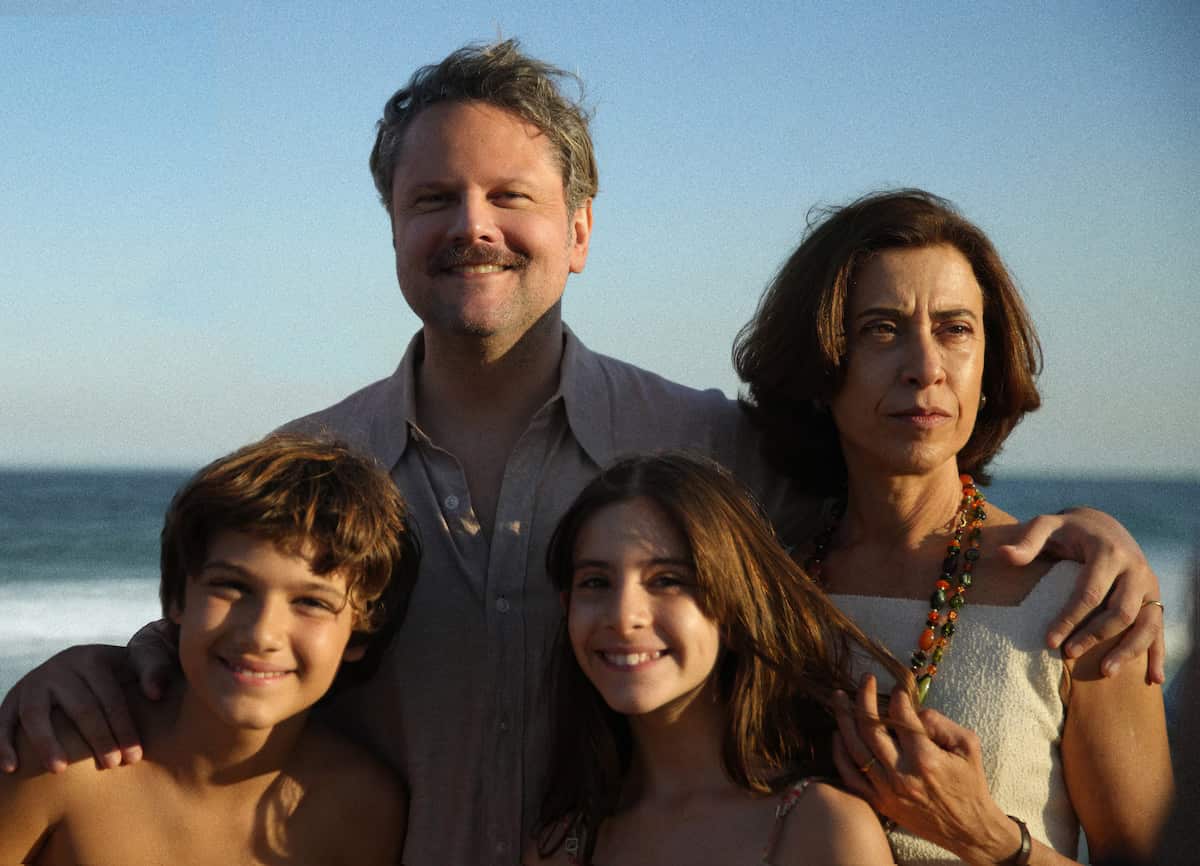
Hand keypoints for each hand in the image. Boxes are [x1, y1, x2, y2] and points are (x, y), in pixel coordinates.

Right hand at [0, 645, 140, 773]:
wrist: (84, 664)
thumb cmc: (120, 672)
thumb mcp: (138, 661)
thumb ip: (154, 670)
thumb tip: (156, 693)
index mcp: (94, 658)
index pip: (110, 697)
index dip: (124, 727)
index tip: (134, 757)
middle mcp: (61, 667)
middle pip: (80, 707)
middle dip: (98, 739)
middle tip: (111, 766)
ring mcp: (34, 682)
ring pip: (36, 714)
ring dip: (47, 742)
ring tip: (60, 770)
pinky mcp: (13, 698)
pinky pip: (4, 721)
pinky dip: (4, 744)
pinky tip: (10, 768)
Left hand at [832, 676, 1020, 865]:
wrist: (968, 829)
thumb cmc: (970, 784)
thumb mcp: (968, 746)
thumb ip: (940, 722)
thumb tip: (912, 709)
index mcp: (925, 758)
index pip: (900, 717)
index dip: (896, 697)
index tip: (896, 688)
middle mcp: (902, 774)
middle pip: (870, 729)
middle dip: (864, 699)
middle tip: (864, 681)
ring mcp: (887, 791)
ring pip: (855, 750)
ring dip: (844, 720)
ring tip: (839, 698)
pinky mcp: (879, 803)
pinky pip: (850, 777)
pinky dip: (840, 754)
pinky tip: (838, 734)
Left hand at [1000, 508, 1164, 683]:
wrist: (1104, 525)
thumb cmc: (1069, 530)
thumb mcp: (1047, 526)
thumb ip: (1028, 541)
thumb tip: (1004, 556)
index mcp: (1109, 552)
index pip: (1089, 592)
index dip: (1069, 619)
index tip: (1049, 641)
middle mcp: (1136, 569)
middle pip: (1120, 611)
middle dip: (1095, 636)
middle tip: (1068, 654)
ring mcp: (1150, 585)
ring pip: (1146, 623)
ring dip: (1128, 650)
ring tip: (1105, 672)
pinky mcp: (1156, 598)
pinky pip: (1159, 628)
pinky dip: (1157, 654)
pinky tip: (1153, 679)